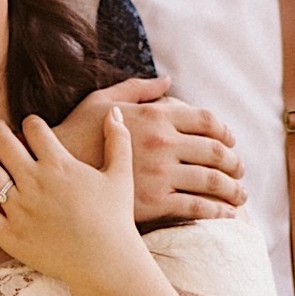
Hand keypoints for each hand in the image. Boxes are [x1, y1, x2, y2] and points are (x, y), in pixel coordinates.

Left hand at [0, 107, 140, 289]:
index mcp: (58, 164)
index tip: (28, 124)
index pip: (34, 128)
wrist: (106, 263)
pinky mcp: (8, 234)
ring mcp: (18, 208)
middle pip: (4, 143)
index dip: (29, 122)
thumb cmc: (115, 219)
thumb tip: (115, 112)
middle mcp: (34, 182)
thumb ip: (117, 140)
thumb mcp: (121, 175)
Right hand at [54, 78, 244, 222]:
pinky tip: (228, 215)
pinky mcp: (155, 202)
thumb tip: (167, 80)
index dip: (225, 132)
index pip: (207, 120)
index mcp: (155, 115)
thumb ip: (138, 89)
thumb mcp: (103, 100)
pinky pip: (197, 207)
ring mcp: (161, 173)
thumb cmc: (76, 133)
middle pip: (216, 151)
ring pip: (212, 180)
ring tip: (240, 194)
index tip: (231, 141)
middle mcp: (163, 142)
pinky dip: (218, 211)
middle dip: (234, 162)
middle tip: (240, 171)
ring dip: (233, 188)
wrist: (54, 175)